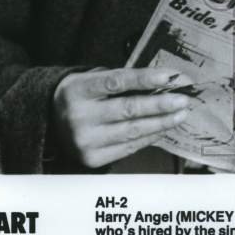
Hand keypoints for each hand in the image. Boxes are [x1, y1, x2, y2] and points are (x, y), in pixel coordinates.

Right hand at [52, 67, 191, 168]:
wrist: (50, 124)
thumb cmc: (82, 95)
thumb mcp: (93, 79)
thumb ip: (122, 79)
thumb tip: (164, 80)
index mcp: (78, 89)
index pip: (117, 82)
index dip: (145, 79)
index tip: (170, 76)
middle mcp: (79, 116)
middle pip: (128, 109)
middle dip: (161, 105)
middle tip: (184, 100)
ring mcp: (85, 140)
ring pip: (133, 131)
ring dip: (162, 122)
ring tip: (181, 114)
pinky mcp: (92, 159)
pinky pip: (129, 147)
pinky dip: (150, 137)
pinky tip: (164, 128)